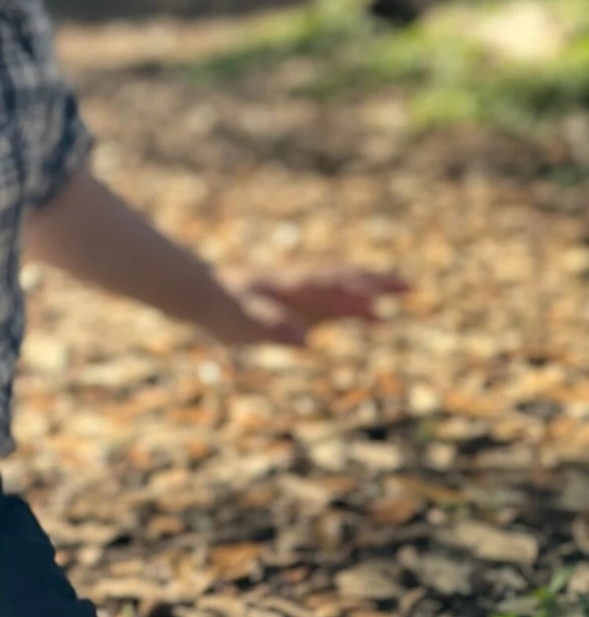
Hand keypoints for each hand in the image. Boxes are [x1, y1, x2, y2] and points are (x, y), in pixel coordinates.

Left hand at [228, 268, 408, 346]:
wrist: (206, 295)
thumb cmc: (224, 308)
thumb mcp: (243, 320)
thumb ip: (272, 326)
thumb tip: (303, 339)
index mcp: (291, 285)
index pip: (328, 283)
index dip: (353, 288)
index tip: (381, 294)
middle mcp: (303, 285)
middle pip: (345, 277)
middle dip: (376, 280)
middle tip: (411, 285)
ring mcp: (306, 294)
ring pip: (346, 286)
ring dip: (374, 287)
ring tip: (406, 290)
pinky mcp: (304, 306)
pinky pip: (339, 305)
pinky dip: (362, 309)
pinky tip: (380, 319)